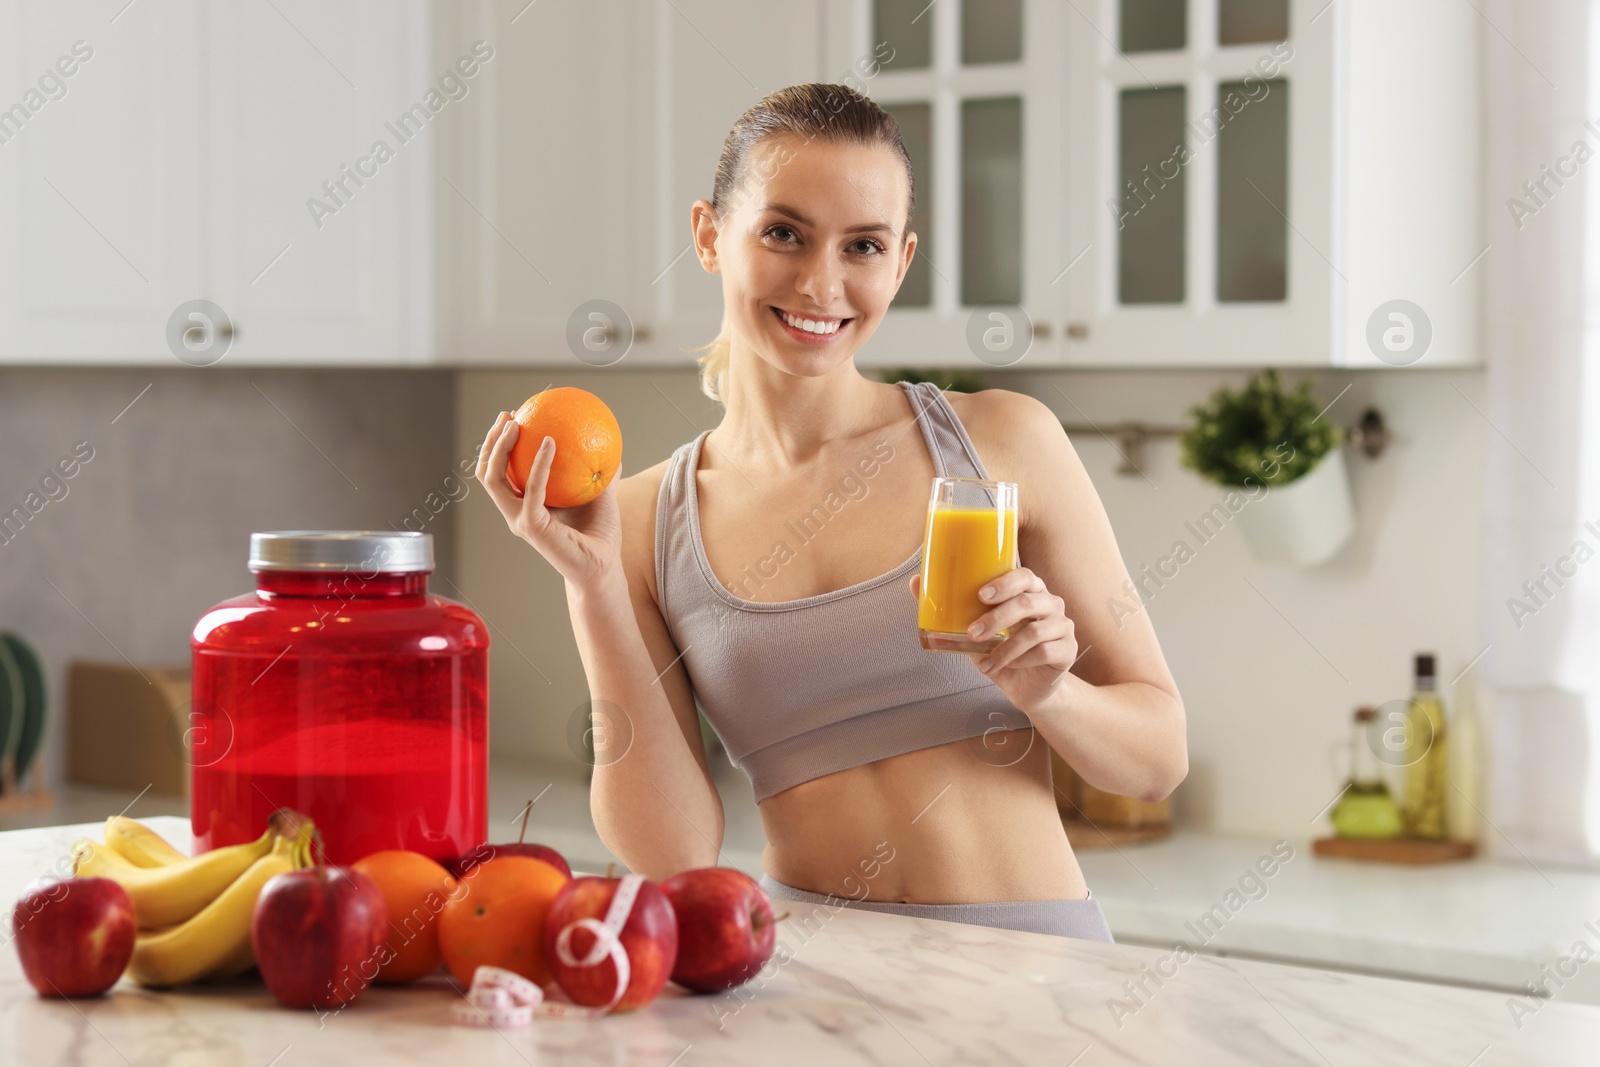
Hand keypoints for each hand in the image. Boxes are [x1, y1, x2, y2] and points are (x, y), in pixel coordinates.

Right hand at [475, 411, 622, 586]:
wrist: (603, 567)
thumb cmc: (600, 535)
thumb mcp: (600, 496)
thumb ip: (600, 473)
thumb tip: (610, 446)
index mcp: (524, 505)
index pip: (500, 472)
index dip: (499, 445)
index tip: (514, 418)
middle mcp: (515, 512)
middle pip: (487, 472)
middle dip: (491, 440)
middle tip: (508, 415)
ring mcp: (520, 520)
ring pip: (493, 479)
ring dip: (500, 448)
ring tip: (515, 424)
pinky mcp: (532, 527)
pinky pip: (531, 488)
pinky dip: (538, 463)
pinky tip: (550, 442)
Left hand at [909, 567, 1078, 714]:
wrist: (1028, 688)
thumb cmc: (1001, 651)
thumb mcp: (973, 633)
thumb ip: (950, 610)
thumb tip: (916, 583)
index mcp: (1029, 591)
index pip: (1023, 576)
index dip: (1004, 582)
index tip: (981, 595)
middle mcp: (1049, 603)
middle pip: (1028, 601)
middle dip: (997, 618)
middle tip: (973, 633)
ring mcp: (1062, 626)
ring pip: (1035, 630)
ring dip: (1005, 648)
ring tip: (983, 662)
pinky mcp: (1068, 650)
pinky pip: (1046, 652)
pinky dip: (1021, 660)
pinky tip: (1007, 667)